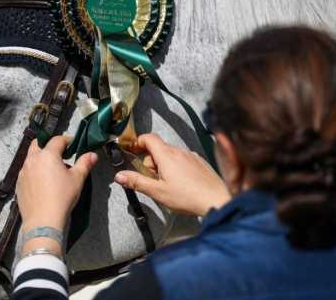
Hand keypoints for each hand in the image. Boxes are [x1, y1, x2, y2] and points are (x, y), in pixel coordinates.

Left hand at [16, 136, 97, 249]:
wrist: (43, 220)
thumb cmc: (61, 198)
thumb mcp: (77, 179)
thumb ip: (84, 163)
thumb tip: (92, 155)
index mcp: (47, 155)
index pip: (57, 140)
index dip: (67, 140)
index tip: (73, 144)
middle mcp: (33, 160)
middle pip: (38, 144)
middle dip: (48, 144)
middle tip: (59, 153)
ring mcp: (23, 172)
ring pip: (31, 158)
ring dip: (40, 158)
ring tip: (52, 168)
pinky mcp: (19, 183)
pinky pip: (26, 171)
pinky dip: (34, 171)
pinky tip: (42, 182)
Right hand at [114, 133, 229, 216]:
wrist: (217, 199)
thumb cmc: (186, 197)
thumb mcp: (157, 192)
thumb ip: (137, 182)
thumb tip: (118, 175)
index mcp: (166, 155)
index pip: (148, 138)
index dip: (138, 142)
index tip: (133, 153)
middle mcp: (179, 150)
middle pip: (159, 148)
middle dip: (151, 161)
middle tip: (153, 179)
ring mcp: (191, 155)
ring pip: (171, 154)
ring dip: (164, 164)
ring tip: (168, 184)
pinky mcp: (200, 162)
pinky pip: (183, 159)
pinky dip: (177, 166)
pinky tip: (182, 183)